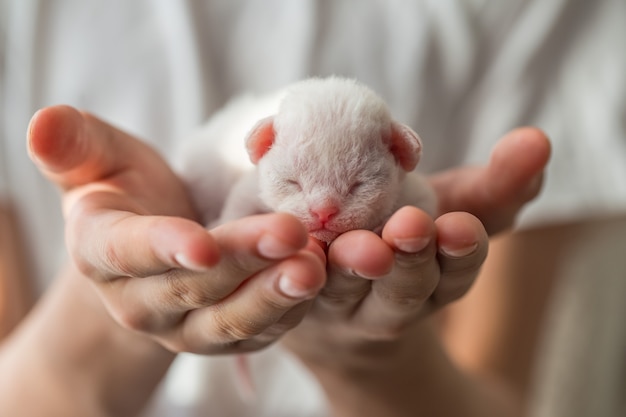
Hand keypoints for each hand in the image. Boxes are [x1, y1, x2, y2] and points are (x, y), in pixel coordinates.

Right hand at [28, 105, 326, 353]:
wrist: (154, 242)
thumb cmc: (126, 189)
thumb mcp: (98, 159)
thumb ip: (75, 145)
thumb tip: (41, 122)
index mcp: (101, 251)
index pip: (129, 252)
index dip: (165, 248)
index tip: (204, 244)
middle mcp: (139, 301)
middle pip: (192, 287)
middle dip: (242, 260)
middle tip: (290, 232)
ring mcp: (183, 327)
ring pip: (228, 320)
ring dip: (273, 296)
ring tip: (313, 268)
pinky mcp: (223, 336)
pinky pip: (257, 332)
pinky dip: (290, 310)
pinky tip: (319, 281)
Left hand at [283, 127, 549, 367]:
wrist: (330, 287)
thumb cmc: (396, 235)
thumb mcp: (452, 209)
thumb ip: (496, 186)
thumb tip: (538, 141)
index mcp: (432, 281)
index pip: (454, 273)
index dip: (460, 253)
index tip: (460, 226)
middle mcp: (387, 303)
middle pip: (403, 291)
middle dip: (409, 261)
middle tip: (408, 228)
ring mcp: (336, 305)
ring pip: (344, 290)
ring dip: (350, 265)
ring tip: (355, 242)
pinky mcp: (291, 295)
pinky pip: (289, 284)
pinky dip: (293, 262)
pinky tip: (292, 238)